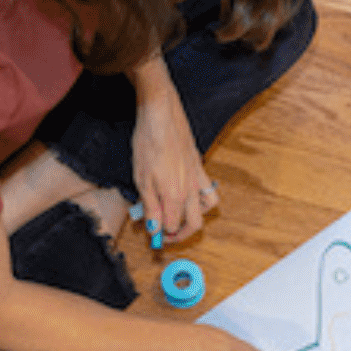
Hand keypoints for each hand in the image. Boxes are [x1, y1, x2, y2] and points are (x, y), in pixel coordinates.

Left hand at [130, 69, 214, 243]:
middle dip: (180, 234)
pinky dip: (203, 198)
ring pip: (207, 208)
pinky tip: (188, 193)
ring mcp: (197, 177)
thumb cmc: (148, 143)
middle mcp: (190, 190)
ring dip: (196, 217)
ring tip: (180, 216)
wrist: (161, 114)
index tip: (150, 235)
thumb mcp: (141, 179)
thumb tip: (154, 230)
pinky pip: (209, 189)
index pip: (171, 227)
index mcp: (174, 196)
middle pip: (193, 224)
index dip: (160, 235)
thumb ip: (150, 207)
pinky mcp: (199, 165)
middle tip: (165, 234)